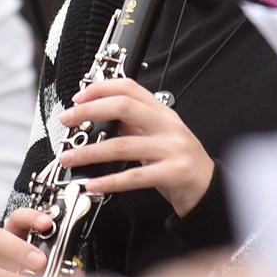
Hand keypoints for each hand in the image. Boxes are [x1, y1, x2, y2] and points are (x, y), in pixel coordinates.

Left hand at [58, 78, 214, 217]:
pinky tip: (93, 184)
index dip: (102, 88)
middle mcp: (168, 126)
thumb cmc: (179, 161)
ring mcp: (172, 148)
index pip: (130, 88)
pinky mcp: (173, 173)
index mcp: (162, 113)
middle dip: (90, 112)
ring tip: (70, 157)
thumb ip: (134, 125)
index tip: (78, 97)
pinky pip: (135, 177)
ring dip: (91, 152)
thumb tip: (100, 116)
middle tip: (68, 120)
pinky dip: (109, 181)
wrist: (208, 188)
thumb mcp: (158, 135)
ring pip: (124, 145)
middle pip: (125, 107)